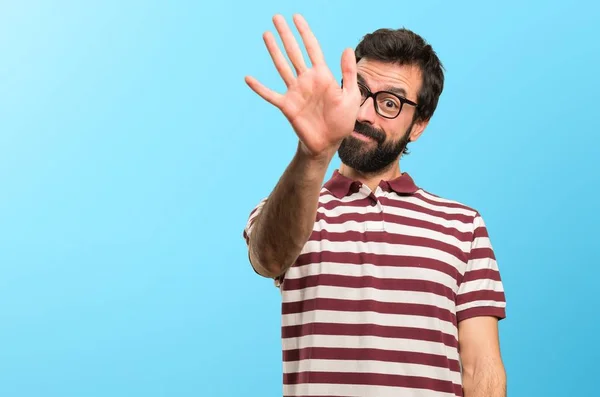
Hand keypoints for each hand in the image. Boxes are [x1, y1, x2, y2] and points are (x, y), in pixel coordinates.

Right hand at [245, 14, 361, 159]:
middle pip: (294, 52)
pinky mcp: (287, 106)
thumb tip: (347, 48)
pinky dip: (259, 87)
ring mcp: (295, 92)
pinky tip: (248, 78)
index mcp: (322, 76)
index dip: (304, 32)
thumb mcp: (351, 96)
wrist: (328, 143)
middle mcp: (306, 80)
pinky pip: (270, 94)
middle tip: (276, 17)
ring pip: (281, 66)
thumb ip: (348, 74)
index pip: (312, 48)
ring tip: (266, 34)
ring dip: (274, 50)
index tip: (296, 17)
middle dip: (286, 34)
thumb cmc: (342, 121)